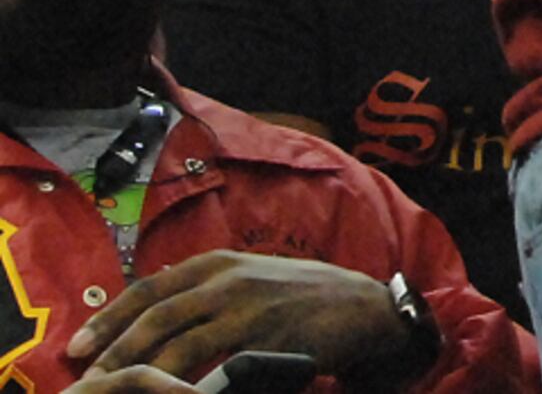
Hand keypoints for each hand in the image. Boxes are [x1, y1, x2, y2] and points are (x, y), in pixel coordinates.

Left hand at [75, 250, 403, 379]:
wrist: (364, 310)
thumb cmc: (300, 296)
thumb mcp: (250, 277)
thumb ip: (205, 288)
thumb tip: (150, 309)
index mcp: (219, 263)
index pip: (147, 289)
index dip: (108, 319)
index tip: (76, 348)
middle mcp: (230, 282)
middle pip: (156, 319)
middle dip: (113, 353)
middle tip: (85, 382)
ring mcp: (250, 312)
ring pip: (179, 350)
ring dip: (142, 378)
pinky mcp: (269, 343)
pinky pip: (216, 373)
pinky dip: (188, 389)